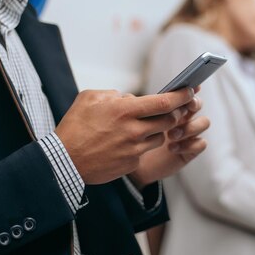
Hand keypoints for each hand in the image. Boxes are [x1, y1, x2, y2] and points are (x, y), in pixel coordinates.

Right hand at [55, 87, 195, 183]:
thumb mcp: (89, 99)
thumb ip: (113, 95)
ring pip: (159, 137)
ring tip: (139, 127)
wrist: (64, 162)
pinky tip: (124, 143)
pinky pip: (144, 151)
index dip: (181, 96)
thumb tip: (128, 99)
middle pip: (168, 120)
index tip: (190, 90)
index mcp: (124, 110)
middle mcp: (133, 130)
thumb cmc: (74, 127)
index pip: (164, 102)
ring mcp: (134, 149)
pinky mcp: (131, 163)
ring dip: (155, 130)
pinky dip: (141, 145)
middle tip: (169, 109)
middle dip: (172, 114)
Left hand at [128, 95, 209, 188]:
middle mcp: (183, 117)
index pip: (185, 93)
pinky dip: (188, 145)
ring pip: (204, 122)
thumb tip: (130, 97)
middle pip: (198, 104)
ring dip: (190, 127)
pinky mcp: (189, 150)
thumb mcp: (135, 121)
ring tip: (171, 135)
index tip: (188, 90)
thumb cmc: (134, 137)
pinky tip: (172, 148)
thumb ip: (137, 109)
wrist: (133, 161)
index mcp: (171, 106)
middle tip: (180, 111)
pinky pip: (201, 144)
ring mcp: (188, 133)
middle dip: (193, 104)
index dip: (189, 90)